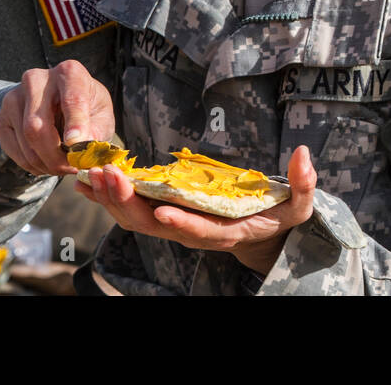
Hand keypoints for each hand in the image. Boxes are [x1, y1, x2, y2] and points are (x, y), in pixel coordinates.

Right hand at [0, 60, 116, 176]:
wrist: (59, 104)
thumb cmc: (86, 109)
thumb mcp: (101, 115)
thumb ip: (96, 132)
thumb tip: (81, 151)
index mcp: (69, 73)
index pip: (72, 99)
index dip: (75, 123)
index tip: (77, 144)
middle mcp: (36, 79)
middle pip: (38, 125)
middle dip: (55, 156)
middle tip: (71, 168)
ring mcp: (13, 97)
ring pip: (26, 141)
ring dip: (46, 163)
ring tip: (62, 165)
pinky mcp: (1, 117)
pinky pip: (14, 150)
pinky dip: (32, 165)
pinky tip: (45, 162)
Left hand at [75, 144, 317, 276]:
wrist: (259, 235)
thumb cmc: (278, 217)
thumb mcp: (299, 205)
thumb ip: (304, 184)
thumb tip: (304, 155)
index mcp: (225, 231)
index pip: (200, 230)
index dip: (181, 223)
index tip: (162, 211)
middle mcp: (193, 232)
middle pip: (153, 225)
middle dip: (128, 201)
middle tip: (108, 175)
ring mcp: (174, 225)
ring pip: (135, 218)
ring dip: (110, 198)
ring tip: (89, 175)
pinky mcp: (162, 215)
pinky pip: (129, 210)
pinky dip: (107, 197)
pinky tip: (86, 181)